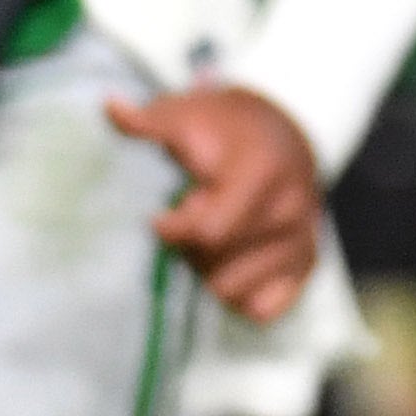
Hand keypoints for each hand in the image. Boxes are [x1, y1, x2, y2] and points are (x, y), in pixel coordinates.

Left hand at [109, 85, 324, 321]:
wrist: (282, 130)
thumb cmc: (224, 125)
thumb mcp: (187, 113)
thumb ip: (149, 120)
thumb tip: (109, 106)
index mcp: (262, 174)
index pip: (208, 231)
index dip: (173, 229)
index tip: (160, 214)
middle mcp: (291, 211)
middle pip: (217, 269)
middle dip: (191, 253)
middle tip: (190, 223)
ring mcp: (302, 240)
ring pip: (234, 292)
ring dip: (211, 274)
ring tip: (208, 242)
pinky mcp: (307, 264)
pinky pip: (262, 309)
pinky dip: (241, 296)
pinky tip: (230, 264)